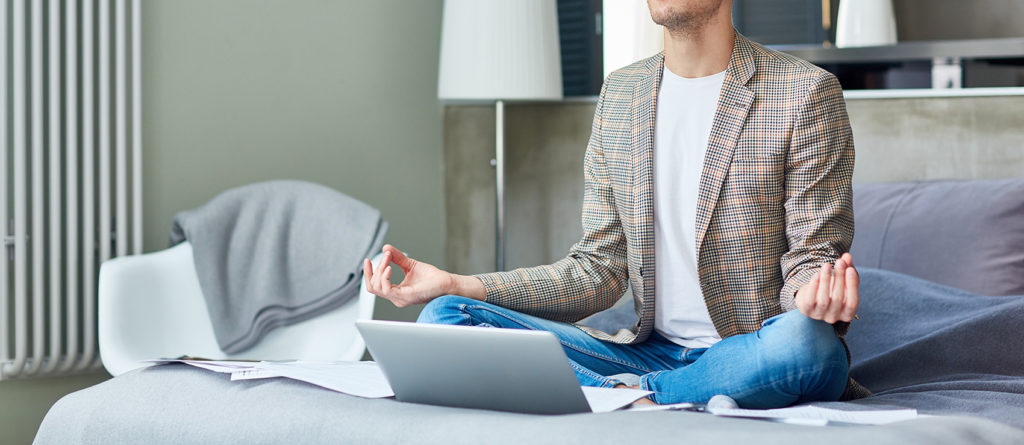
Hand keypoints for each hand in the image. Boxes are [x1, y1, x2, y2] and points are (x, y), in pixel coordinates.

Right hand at [362, 245, 483, 306]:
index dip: (368, 273)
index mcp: (396, 292)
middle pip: (372, 286)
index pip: (373, 286)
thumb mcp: (409, 264)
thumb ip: (396, 258)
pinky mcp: (405, 296)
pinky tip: (389, 266)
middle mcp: (396, 297)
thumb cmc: (431, 278)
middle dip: (375, 268)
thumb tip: (385, 248)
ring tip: (388, 258)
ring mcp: (400, 298)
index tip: (368, 260)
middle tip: (385, 255)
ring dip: (380, 269)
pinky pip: (386, 289)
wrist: (446, 282)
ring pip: (376, 287)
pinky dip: (384, 276)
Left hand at [794, 252, 859, 323]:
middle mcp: (833, 318)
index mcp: (847, 314)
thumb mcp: (842, 280)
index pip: (852, 303)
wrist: (811, 297)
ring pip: (824, 300)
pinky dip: (814, 286)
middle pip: (838, 299)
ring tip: (827, 265)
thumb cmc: (832, 289)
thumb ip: (847, 269)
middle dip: (839, 278)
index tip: (850, 269)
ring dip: (826, 280)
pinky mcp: (806, 310)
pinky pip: (810, 299)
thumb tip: (847, 256)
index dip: (852, 286)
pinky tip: (817, 274)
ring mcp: (819, 315)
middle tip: (839, 262)